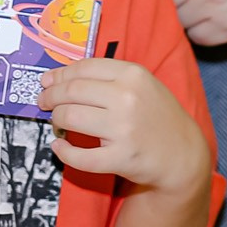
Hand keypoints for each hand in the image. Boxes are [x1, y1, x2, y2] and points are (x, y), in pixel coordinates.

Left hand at [38, 57, 210, 193]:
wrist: (182, 153)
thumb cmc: (157, 115)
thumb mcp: (141, 84)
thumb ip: (106, 77)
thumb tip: (55, 78)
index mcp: (133, 74)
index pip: (83, 68)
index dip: (59, 75)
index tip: (47, 82)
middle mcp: (127, 98)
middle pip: (72, 92)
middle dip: (50, 97)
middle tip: (44, 102)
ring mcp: (124, 129)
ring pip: (71, 119)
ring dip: (56, 120)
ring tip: (57, 123)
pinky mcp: (121, 158)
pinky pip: (80, 156)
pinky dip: (63, 152)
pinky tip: (60, 147)